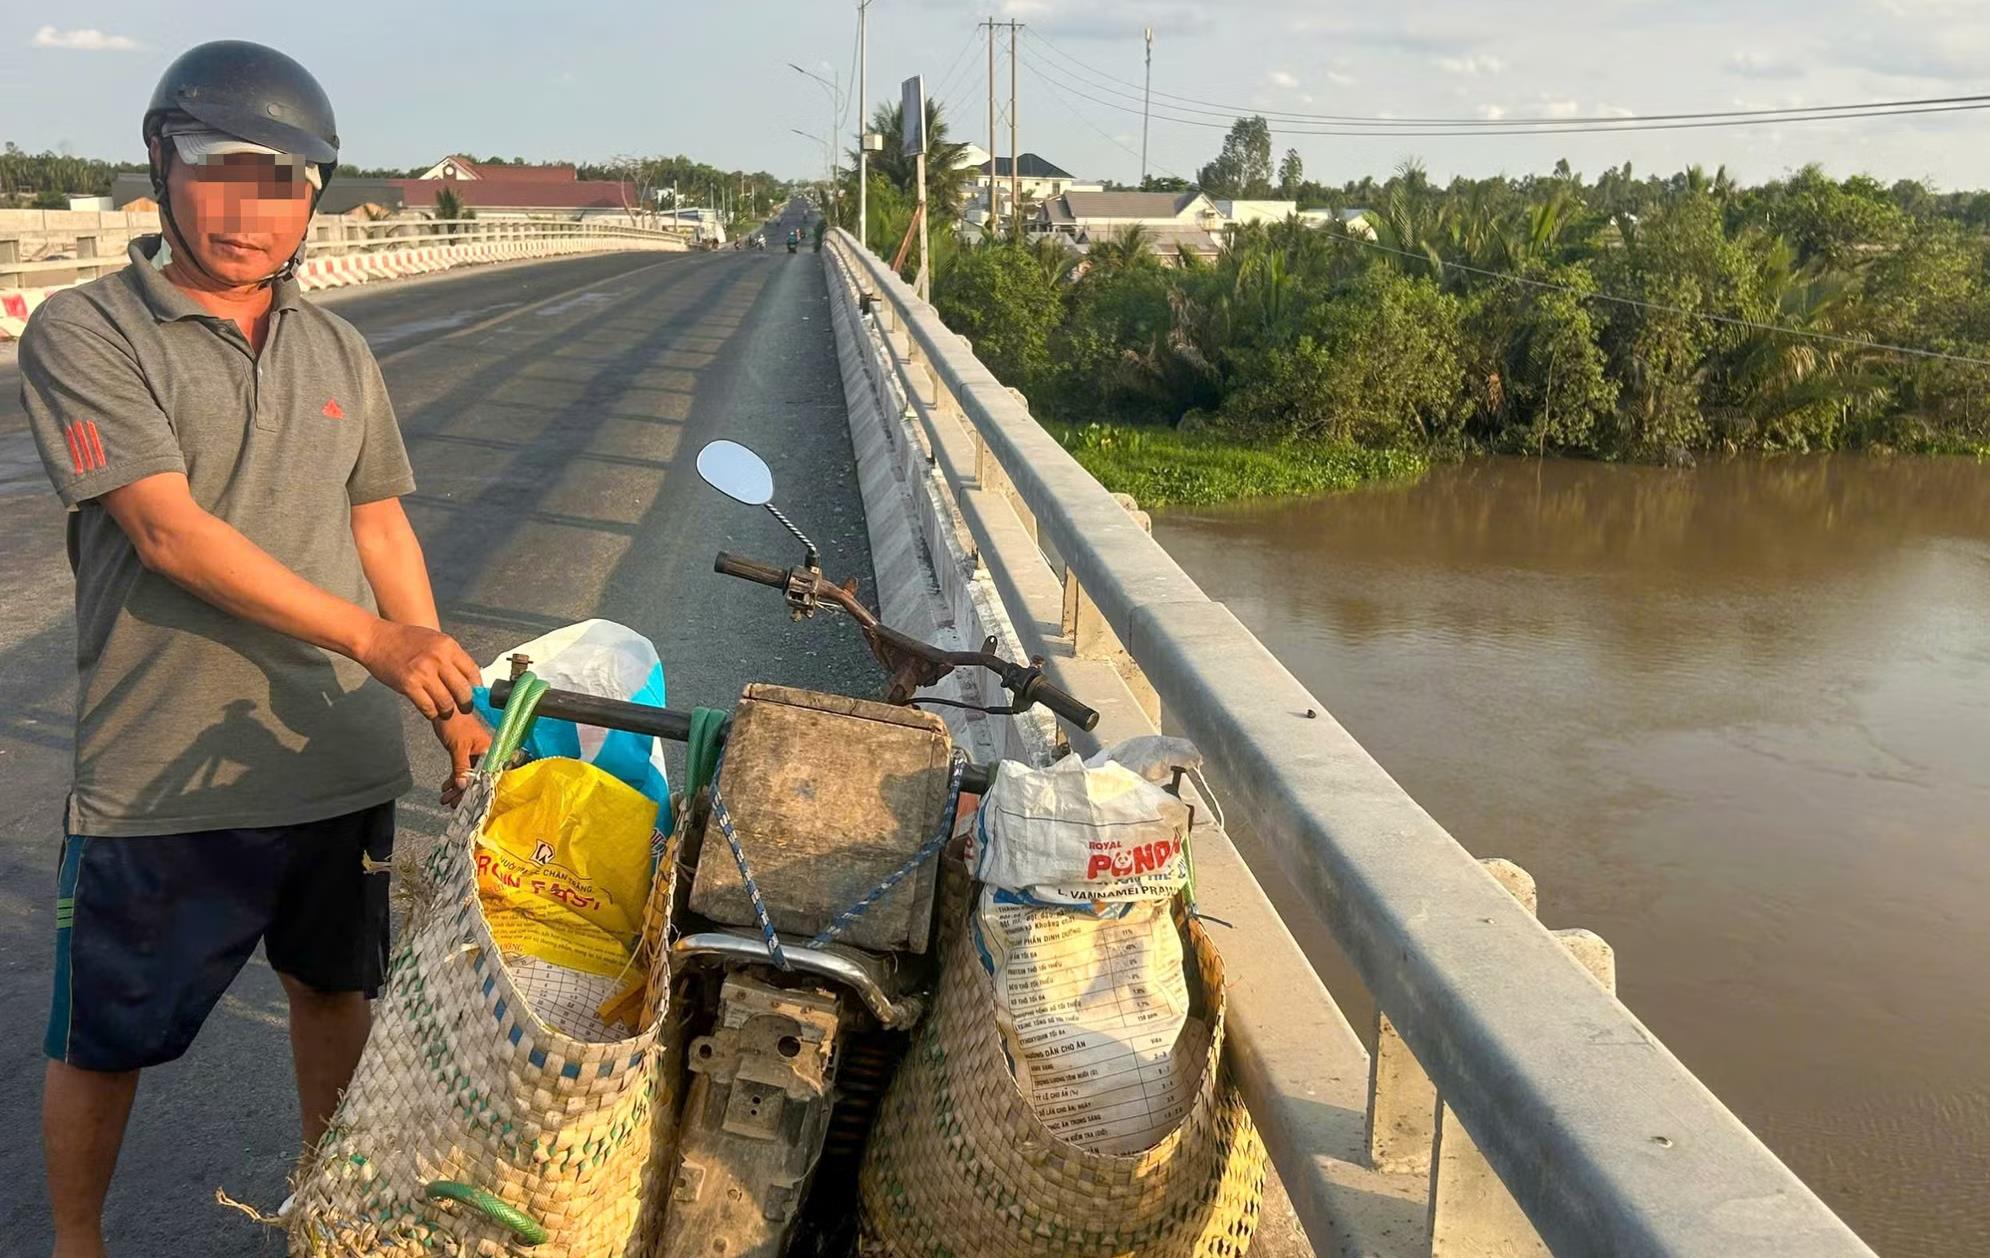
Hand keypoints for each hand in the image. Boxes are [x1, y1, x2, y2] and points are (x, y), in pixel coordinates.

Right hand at [354, 619, 481, 719]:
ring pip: (446, 702)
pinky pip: (428, 707)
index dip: (477, 687)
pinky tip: (430, 710)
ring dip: (447, 710)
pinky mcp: (409, 684)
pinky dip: (431, 713)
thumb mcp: (434, 640)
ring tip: (444, 710)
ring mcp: (423, 672)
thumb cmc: (405, 640)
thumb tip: (469, 678)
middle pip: (463, 690)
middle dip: (466, 703)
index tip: (476, 695)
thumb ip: (451, 657)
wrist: (376, 639)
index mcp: (448, 646)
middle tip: (463, 708)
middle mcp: (438, 658)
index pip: (473, 671)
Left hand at [434, 710, 492, 806]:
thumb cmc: (455, 722)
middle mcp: (486, 753)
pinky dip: (453, 779)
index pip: (488, 774)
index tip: (469, 803)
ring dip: (456, 788)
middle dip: (464, 792)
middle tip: (453, 804)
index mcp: (490, 749)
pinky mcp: (465, 753)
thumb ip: (461, 768)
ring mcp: (475, 754)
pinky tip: (445, 788)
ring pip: (468, 776)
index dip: (479, 790)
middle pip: (477, 778)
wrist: (443, 709)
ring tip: (446, 798)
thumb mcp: (458, 747)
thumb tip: (463, 787)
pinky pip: (461, 770)